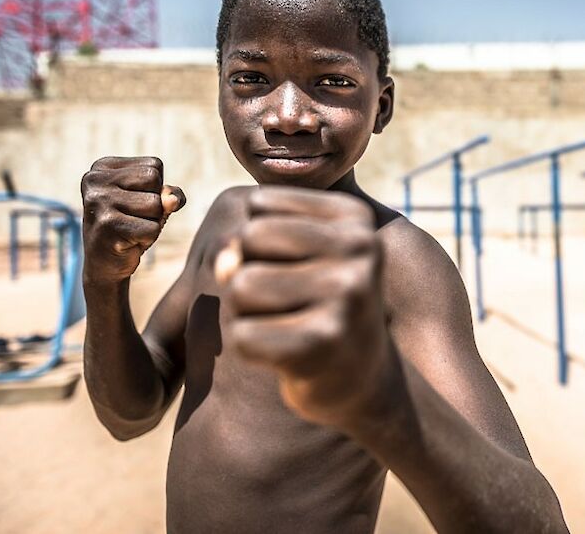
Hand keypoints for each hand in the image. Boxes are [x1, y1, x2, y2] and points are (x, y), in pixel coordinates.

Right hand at [81, 156, 184, 282]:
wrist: (105, 265)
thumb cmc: (131, 226)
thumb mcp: (153, 203)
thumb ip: (170, 194)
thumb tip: (173, 200)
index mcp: (102, 167)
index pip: (154, 166)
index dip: (155, 188)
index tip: (132, 202)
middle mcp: (95, 180)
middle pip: (154, 180)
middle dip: (155, 204)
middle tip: (133, 218)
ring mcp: (98, 202)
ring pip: (156, 205)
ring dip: (152, 222)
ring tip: (130, 229)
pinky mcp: (107, 225)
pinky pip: (153, 228)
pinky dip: (148, 238)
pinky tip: (128, 242)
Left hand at [216, 187, 394, 428]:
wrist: (359, 377)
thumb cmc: (314, 303)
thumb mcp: (292, 254)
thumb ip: (247, 242)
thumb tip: (225, 264)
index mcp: (355, 216)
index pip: (259, 206)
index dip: (258, 242)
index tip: (298, 267)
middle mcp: (360, 249)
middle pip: (249, 239)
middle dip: (250, 273)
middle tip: (290, 300)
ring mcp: (348, 295)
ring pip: (242, 286)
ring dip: (249, 312)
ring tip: (289, 326)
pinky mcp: (326, 342)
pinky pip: (244, 335)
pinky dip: (252, 348)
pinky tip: (288, 356)